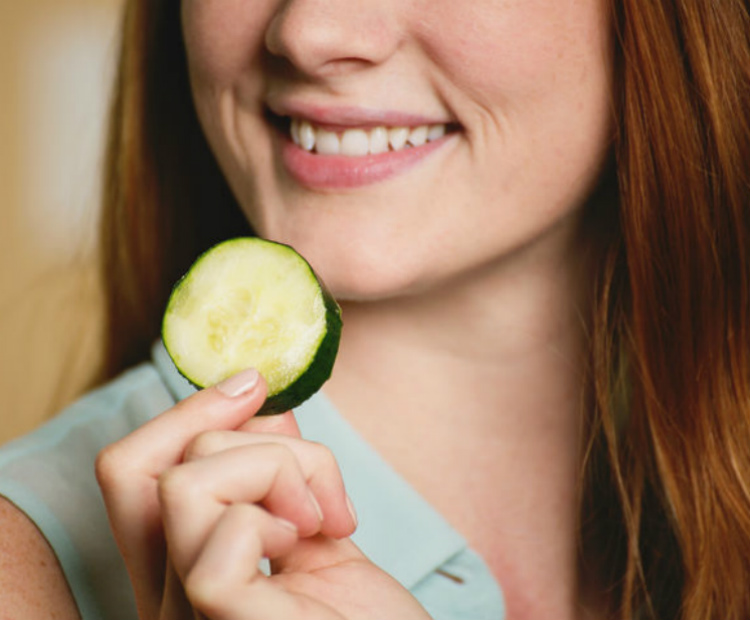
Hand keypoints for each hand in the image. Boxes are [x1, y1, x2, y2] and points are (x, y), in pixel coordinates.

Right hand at [96, 369, 431, 619]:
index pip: (126, 471)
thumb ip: (276, 470)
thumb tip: (253, 398)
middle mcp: (163, 594)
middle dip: (238, 431)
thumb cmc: (366, 615)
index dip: (184, 412)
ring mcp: (184, 613)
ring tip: (321, 519)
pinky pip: (225, 532)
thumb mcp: (314, 524)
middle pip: (131, 463)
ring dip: (278, 469)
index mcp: (180, 568)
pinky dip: (275, 516)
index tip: (253, 387)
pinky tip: (310, 546)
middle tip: (311, 476)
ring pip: (185, 481)